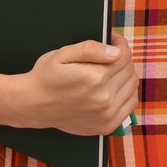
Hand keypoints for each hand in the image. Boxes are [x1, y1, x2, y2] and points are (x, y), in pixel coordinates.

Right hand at [16, 33, 139, 134]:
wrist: (34, 105)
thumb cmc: (46, 77)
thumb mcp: (63, 54)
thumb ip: (90, 49)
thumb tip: (116, 52)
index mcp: (95, 77)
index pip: (124, 55)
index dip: (119, 44)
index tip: (113, 40)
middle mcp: (104, 98)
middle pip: (129, 69)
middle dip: (122, 59)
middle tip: (109, 55)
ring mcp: (107, 114)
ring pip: (132, 86)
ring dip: (125, 75)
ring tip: (110, 72)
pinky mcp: (107, 125)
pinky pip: (130, 104)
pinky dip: (127, 94)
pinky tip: (114, 88)